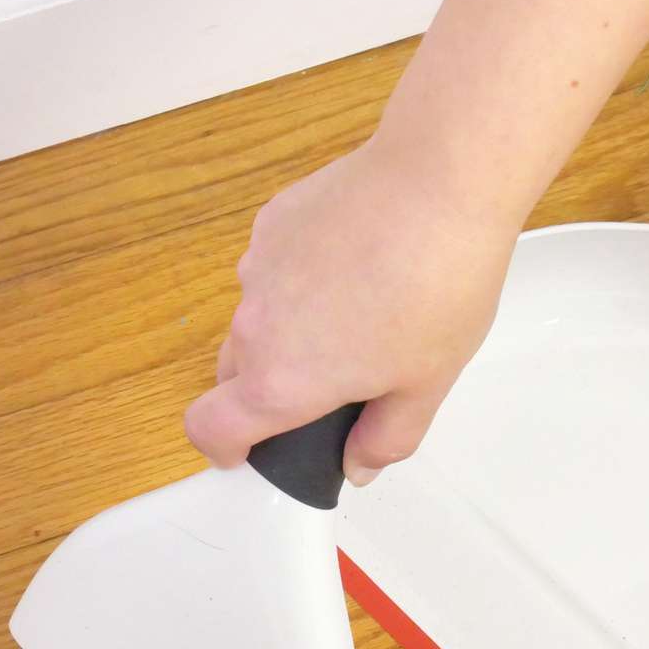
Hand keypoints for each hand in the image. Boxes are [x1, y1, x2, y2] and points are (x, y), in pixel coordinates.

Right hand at [184, 137, 518, 484]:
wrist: (439, 183)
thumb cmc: (437, 285)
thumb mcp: (426, 386)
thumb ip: (385, 439)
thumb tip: (360, 464)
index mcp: (282, 381)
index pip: (209, 428)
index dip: (223, 448)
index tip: (244, 452)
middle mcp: (254, 325)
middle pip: (234, 375)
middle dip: (269, 389)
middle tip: (333, 384)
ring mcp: (258, 267)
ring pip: (257, 318)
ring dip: (289, 329)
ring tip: (361, 312)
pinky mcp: (273, 222)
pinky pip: (274, 268)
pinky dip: (301, 278)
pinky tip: (357, 263)